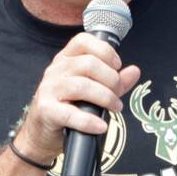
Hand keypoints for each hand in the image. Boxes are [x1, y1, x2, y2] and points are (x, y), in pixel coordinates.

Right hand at [15, 32, 140, 161]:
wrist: (42, 134)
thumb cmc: (67, 108)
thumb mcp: (91, 91)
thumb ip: (113, 80)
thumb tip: (134, 71)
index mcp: (65, 60)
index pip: (83, 41)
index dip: (105, 51)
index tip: (117, 66)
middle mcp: (55, 70)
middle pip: (88, 64)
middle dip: (111, 79)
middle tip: (118, 94)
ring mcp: (49, 89)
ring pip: (82, 86)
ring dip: (105, 98)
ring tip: (115, 108)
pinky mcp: (46, 110)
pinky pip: (70, 113)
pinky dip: (89, 121)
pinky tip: (101, 126)